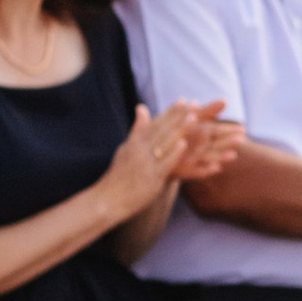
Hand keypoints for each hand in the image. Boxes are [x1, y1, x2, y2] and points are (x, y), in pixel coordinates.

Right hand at [105, 99, 231, 213]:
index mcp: (136, 143)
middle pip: (162, 129)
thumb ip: (138, 129)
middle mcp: (140, 149)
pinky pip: (164, 164)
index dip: (171, 112)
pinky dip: (173, 153)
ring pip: (165, 142)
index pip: (156, 124)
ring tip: (194, 117)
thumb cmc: (118, 177)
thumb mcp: (126, 149)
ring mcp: (145, 162)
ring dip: (179, 129)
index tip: (184, 100)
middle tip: (194, 103)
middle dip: (178, 115)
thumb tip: (142, 107)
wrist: (106, 200)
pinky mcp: (150, 177)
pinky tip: (184, 144)